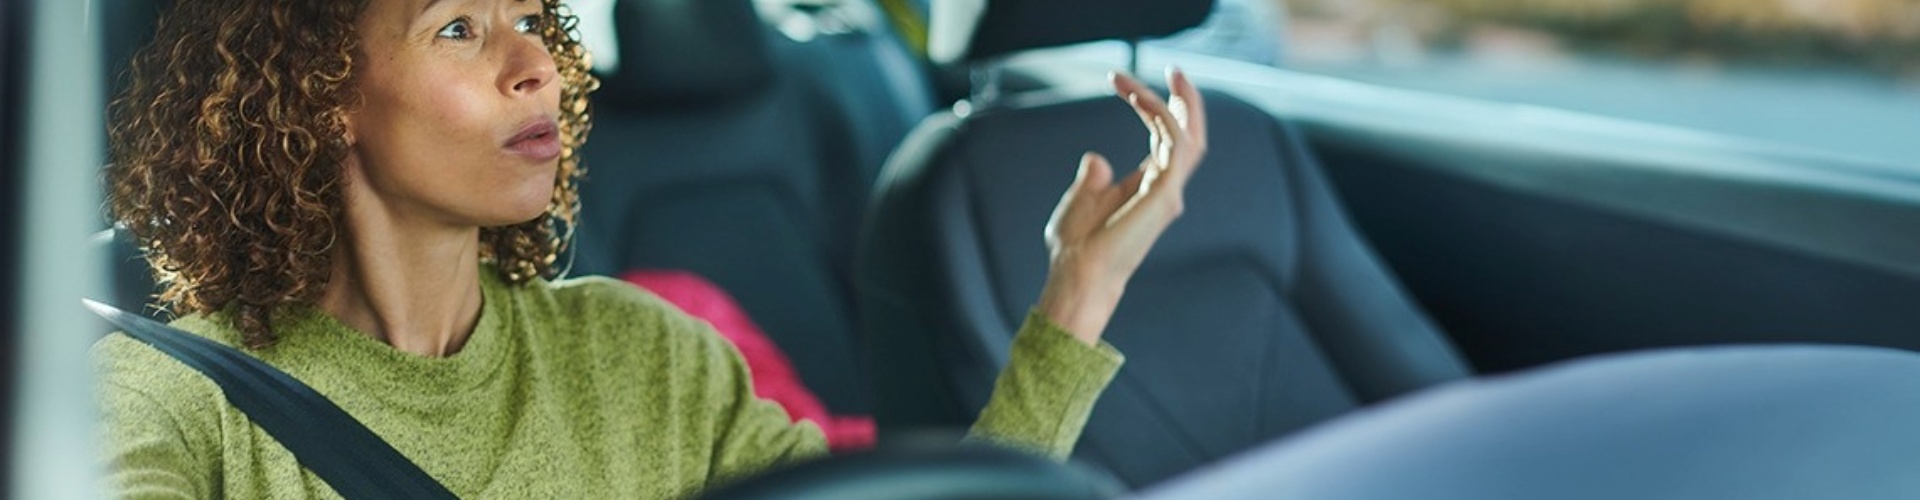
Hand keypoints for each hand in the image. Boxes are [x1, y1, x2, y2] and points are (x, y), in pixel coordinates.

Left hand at [1036, 67, 1208, 345]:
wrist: (1078, 274)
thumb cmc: (1077, 246)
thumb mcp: (1081, 201)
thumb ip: (1092, 180)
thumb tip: (1097, 158)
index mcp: (1150, 190)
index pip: (1167, 142)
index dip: (1157, 111)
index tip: (1129, 85)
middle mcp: (1167, 191)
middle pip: (1191, 136)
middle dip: (1186, 102)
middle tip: (1174, 70)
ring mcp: (1169, 193)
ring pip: (1188, 135)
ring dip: (1168, 102)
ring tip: (1149, 79)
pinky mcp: (1165, 194)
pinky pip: (1175, 143)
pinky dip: (1162, 116)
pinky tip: (1140, 98)